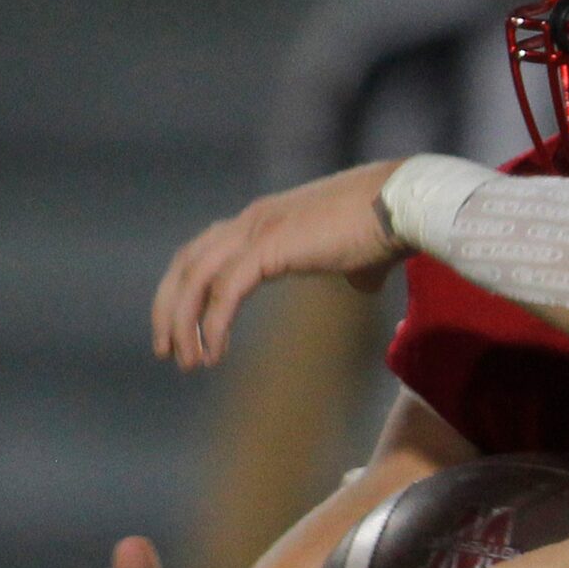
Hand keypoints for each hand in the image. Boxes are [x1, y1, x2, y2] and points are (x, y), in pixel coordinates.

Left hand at [153, 160, 405, 368]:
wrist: (401, 206)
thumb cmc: (387, 226)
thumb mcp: (359, 253)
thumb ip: (353, 270)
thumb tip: (363, 285)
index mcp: (265, 219)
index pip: (205, 252)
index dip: (188, 290)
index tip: (186, 328)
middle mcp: (251, 220)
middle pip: (186, 264)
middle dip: (170, 309)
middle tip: (167, 350)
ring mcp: (256, 230)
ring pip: (195, 279)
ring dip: (183, 322)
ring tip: (188, 361)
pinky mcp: (268, 248)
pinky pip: (224, 292)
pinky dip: (213, 324)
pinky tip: (215, 351)